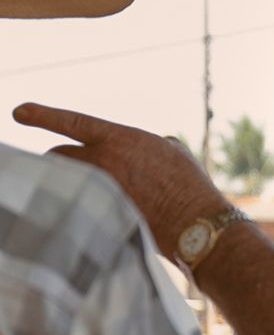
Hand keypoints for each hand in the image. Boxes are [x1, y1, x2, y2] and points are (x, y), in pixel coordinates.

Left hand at [13, 103, 229, 258]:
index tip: (20, 112)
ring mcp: (97, 189)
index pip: (72, 122)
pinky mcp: (97, 214)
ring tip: (78, 191)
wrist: (193, 222)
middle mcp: (102, 161)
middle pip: (59, 155)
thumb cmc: (188, 186)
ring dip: (66, 183)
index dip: (42, 115)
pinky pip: (76, 207)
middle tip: (68, 169)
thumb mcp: (172, 151)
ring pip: (64, 181)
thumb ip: (148, 143)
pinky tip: (90, 215)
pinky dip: (80, 208)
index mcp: (120, 139)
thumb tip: (145, 147)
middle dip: (60, 160)